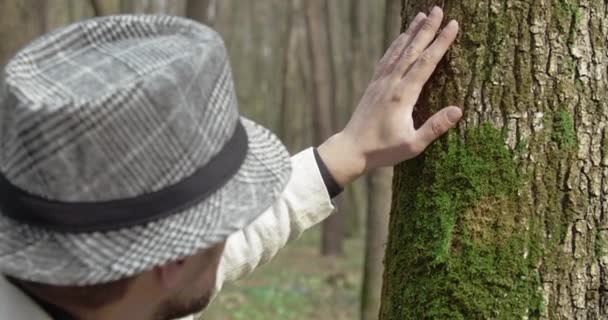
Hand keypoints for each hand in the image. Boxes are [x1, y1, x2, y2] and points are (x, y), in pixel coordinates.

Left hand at [318, 6, 461, 186]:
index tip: (453, 25)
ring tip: (422, 15)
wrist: (351, 149)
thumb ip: (435, 127)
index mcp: (403, 96)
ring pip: (398, 51)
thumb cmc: (383, 150)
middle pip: (412, 50)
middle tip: (439, 9)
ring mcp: (380, 82)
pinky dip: (395, 45)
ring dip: (411, 32)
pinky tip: (401, 38)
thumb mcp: (413, 145)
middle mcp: (391, 83)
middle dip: (427, 29)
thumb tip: (458, 110)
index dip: (440, 43)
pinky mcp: (373, 85)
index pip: (426, 63)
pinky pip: (386, 59)